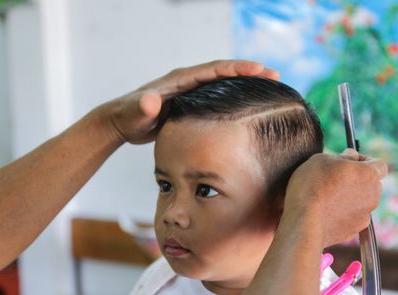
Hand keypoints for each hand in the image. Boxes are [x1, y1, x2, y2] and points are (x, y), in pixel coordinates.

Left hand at [99, 60, 278, 144]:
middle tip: (275, 76)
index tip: (260, 70)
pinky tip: (247, 106)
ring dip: (246, 84)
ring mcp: (190, 91)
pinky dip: (235, 97)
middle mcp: (188, 81)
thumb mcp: (134, 114)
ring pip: (224, 84)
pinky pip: (218, 97)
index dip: (238, 68)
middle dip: (250, 73)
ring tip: (270, 89)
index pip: (214, 70)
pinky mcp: (190, 103)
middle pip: (225, 73)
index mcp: (180, 79)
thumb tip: (152, 101)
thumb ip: (142, 109)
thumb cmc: (128, 118)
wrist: (121, 122)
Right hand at [282, 149, 387, 247]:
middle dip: (357, 179)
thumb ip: (342, 156)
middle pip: (371, 184)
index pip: (379, 164)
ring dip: (349, 197)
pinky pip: (351, 217)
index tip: (349, 160)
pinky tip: (324, 211)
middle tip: (335, 177)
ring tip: (326, 196)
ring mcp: (365, 216)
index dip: (365, 160)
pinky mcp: (353, 231)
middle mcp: (373, 196)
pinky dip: (342, 213)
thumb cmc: (311, 185)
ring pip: (362, 202)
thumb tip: (350, 156)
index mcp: (368, 175)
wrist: (303, 222)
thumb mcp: (321, 159)